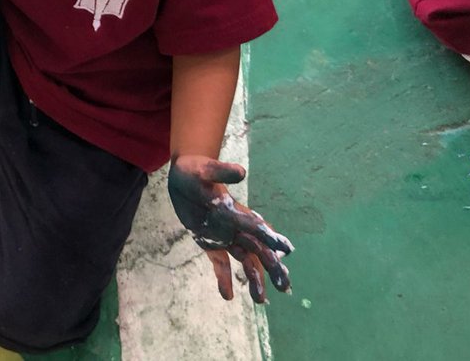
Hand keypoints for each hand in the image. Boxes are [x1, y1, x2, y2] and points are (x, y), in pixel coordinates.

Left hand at [168, 154, 293, 303]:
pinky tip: (227, 296)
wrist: (183, 176)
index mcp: (237, 211)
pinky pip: (220, 263)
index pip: (258, 228)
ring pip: (244, 260)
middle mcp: (235, 226)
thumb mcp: (205, 169)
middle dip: (271, 267)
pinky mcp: (209, 242)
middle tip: (285, 287)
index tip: (286, 252)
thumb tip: (241, 172)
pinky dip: (224, 278)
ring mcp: (224, 236)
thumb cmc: (196, 170)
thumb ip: (222, 172)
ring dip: (254, 279)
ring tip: (260, 301)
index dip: (271, 239)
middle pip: (258, 249)